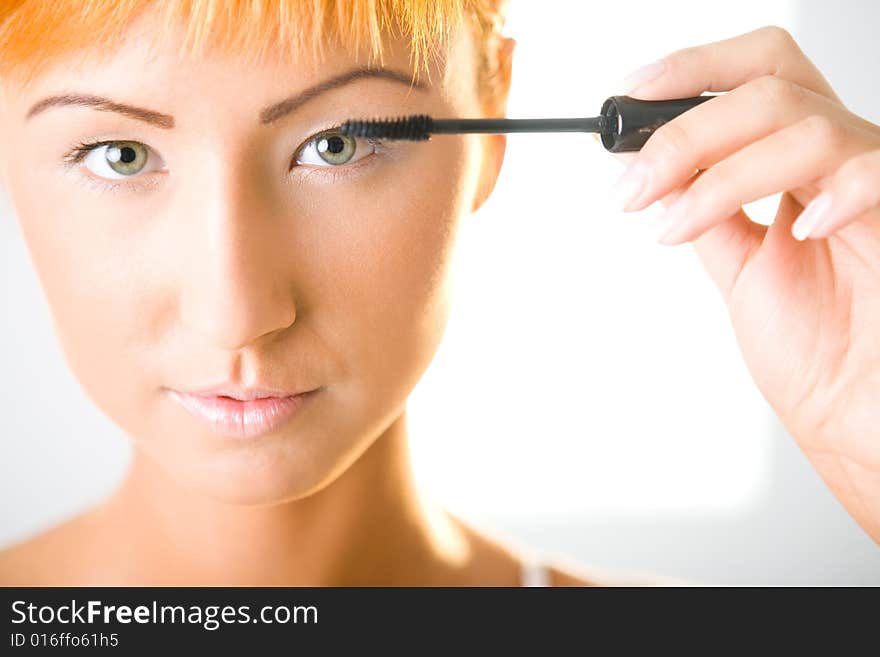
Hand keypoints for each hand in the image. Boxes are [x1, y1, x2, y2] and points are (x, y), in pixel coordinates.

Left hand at [610, 26, 879, 542]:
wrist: (850, 407)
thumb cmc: (812, 347)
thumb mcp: (735, 264)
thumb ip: (700, 208)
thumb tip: (644, 165)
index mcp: (796, 163)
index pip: (754, 77)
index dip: (692, 72)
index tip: (629, 100)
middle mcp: (836, 161)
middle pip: (769, 88)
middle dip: (687, 132)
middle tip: (635, 186)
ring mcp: (871, 184)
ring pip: (803, 126)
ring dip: (720, 175)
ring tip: (674, 226)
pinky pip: (870, 172)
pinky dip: (827, 193)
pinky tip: (793, 232)